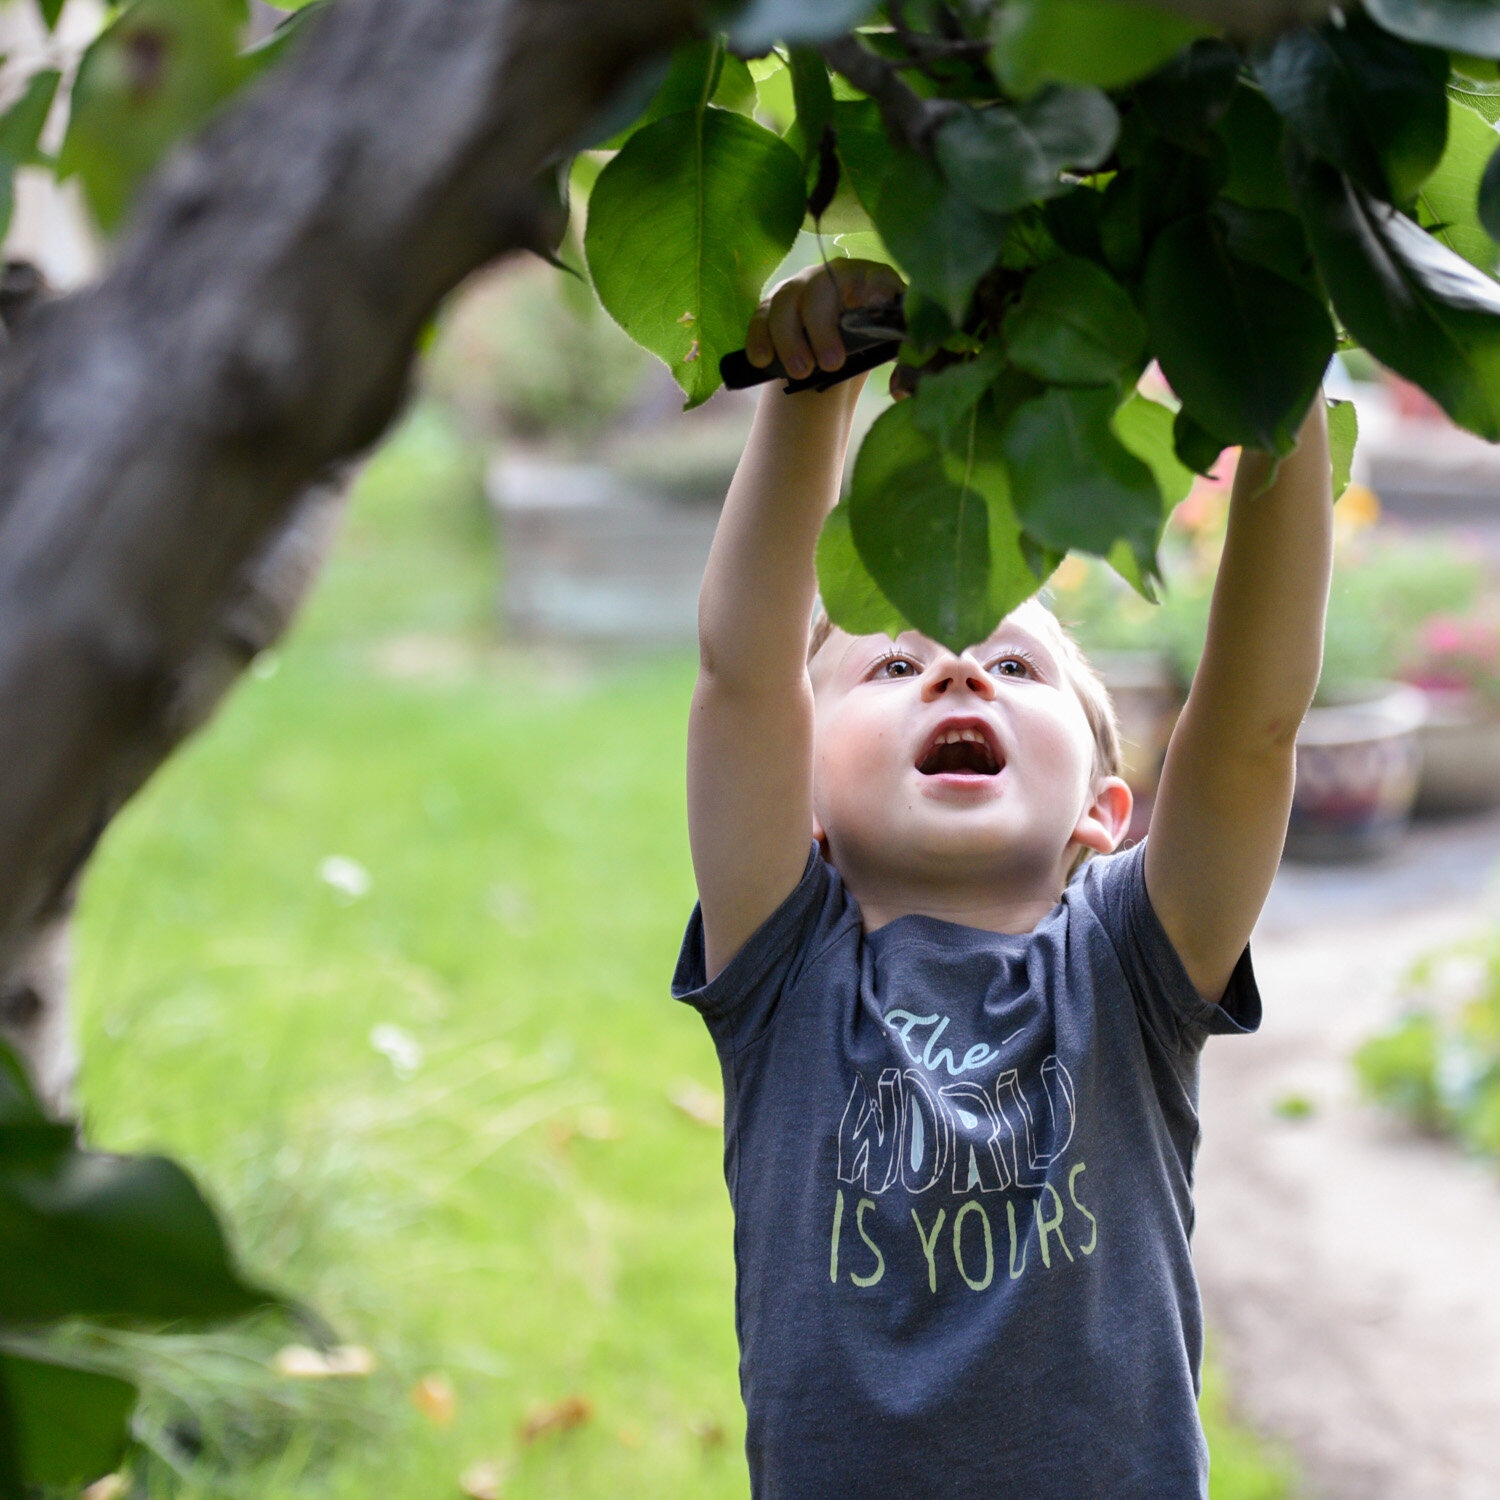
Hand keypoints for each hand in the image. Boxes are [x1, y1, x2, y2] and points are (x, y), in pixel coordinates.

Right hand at [744, 259, 903, 380]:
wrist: (841, 345)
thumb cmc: (872, 340)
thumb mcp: (891, 349)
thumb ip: (902, 366)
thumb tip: (899, 392)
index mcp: (869, 280)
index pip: (873, 276)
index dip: (874, 289)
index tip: (874, 308)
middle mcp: (831, 276)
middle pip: (820, 288)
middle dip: (822, 327)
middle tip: (830, 365)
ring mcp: (799, 289)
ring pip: (785, 301)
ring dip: (789, 337)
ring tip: (800, 372)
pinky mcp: (773, 306)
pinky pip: (761, 317)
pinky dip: (759, 338)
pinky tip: (762, 361)